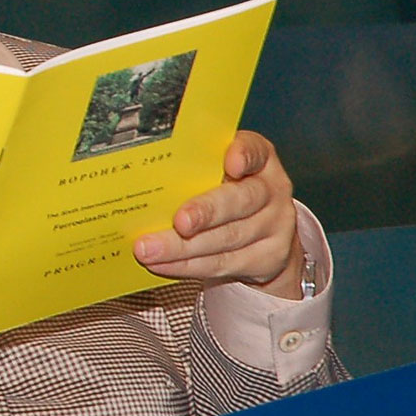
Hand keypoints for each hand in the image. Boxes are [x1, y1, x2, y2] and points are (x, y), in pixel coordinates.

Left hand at [133, 131, 303, 297]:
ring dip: (183, 247)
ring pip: (227, 238)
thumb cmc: (226, 195)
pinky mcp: (267, 258)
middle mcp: (271, 190)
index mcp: (259, 160)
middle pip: (240, 200)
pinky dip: (187, 265)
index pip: (255, 149)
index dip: (244, 154)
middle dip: (206, 212)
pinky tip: (161, 264)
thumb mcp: (217, 174)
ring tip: (149, 250)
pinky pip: (223, 263)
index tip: (231, 162)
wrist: (263, 238)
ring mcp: (274, 226)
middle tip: (178, 222)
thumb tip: (140, 179)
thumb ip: (192, 171)